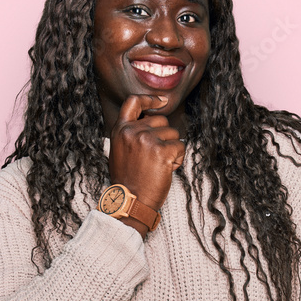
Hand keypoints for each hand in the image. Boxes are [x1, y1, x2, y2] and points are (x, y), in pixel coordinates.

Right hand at [108, 94, 184, 211]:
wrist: (130, 202)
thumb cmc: (128, 181)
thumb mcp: (120, 151)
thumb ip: (131, 134)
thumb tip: (150, 120)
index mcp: (120, 130)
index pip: (133, 102)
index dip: (150, 99)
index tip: (162, 101)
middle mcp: (132, 131)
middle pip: (161, 120)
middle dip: (164, 136)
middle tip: (154, 157)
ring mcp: (147, 140)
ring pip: (173, 134)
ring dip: (171, 149)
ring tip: (158, 166)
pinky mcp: (162, 151)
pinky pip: (180, 146)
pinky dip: (178, 159)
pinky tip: (166, 170)